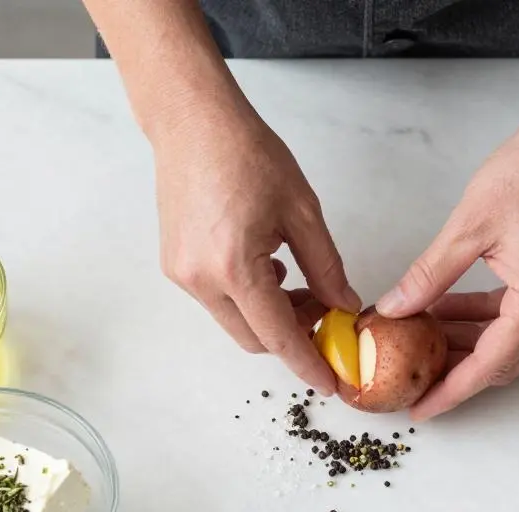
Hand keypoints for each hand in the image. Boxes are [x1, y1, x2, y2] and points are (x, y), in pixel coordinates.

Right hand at [153, 108, 361, 394]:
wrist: (193, 123)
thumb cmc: (247, 154)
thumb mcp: (302, 211)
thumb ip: (326, 267)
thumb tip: (343, 305)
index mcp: (235, 268)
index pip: (278, 336)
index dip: (308, 364)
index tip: (332, 383)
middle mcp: (201, 280)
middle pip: (254, 338)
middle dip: (293, 338)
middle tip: (327, 316)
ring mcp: (182, 275)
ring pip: (236, 321)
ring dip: (270, 317)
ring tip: (302, 286)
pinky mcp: (175, 265)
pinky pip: (217, 300)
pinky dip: (248, 299)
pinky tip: (269, 270)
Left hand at [376, 118, 518, 419]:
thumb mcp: (466, 229)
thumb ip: (429, 277)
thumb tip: (394, 311)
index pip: (488, 365)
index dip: (450, 391)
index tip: (420, 410)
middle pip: (501, 362)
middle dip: (454, 373)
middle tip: (411, 379)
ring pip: (507, 341)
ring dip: (465, 344)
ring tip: (418, 342)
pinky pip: (515, 317)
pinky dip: (481, 320)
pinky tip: (444, 311)